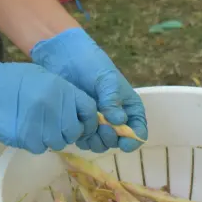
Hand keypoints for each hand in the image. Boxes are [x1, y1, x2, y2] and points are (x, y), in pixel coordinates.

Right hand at [0, 51, 97, 154]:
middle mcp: (54, 105)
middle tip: (54, 127)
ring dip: (50, 138)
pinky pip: (41, 147)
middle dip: (67, 132)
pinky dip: (35, 143)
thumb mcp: (43, 77)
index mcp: (61, 88)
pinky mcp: (26, 136)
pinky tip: (26, 131)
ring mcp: (40, 122)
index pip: (89, 110)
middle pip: (74, 130)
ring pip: (58, 142)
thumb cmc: (12, 80)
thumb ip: (62, 94)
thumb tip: (77, 112)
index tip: (80, 124)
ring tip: (37, 127)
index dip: (87, 120)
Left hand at [29, 28, 146, 152]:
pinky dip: (82, 138)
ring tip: (90, 126)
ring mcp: (96, 122)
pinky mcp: (79, 123)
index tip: (124, 142)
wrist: (63, 57)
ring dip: (96, 141)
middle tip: (102, 128)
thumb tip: (119, 121)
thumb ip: (113, 99)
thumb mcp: (107, 78)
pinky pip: (84, 140)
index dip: (133, 140)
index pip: (138, 129)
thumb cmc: (90, 63)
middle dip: (112, 139)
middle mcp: (114, 118)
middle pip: (118, 140)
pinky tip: (78, 127)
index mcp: (128, 106)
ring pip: (101, 144)